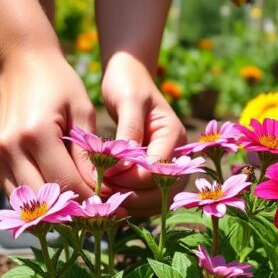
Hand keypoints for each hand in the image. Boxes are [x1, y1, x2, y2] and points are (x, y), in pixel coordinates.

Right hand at [0, 53, 97, 198]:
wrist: (19, 62)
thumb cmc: (58, 83)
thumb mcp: (82, 111)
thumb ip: (88, 152)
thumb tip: (99, 189)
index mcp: (36, 133)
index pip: (66, 182)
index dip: (90, 199)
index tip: (111, 206)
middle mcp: (11, 148)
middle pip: (44, 199)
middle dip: (72, 211)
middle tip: (97, 216)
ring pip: (27, 202)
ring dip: (53, 212)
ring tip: (80, 211)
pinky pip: (16, 193)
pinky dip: (37, 202)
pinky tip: (60, 200)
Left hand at [100, 52, 186, 215]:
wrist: (130, 75)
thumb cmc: (128, 83)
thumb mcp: (128, 101)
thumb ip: (128, 133)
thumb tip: (121, 167)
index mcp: (173, 136)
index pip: (157, 172)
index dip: (129, 179)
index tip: (102, 174)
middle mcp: (176, 154)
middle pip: (162, 192)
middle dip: (131, 196)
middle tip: (101, 192)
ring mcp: (168, 163)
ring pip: (156, 199)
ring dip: (130, 203)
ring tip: (103, 195)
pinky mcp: (155, 170)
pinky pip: (148, 195)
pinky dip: (130, 200)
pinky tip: (108, 195)